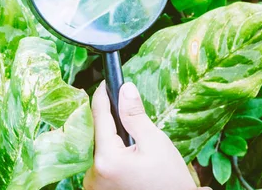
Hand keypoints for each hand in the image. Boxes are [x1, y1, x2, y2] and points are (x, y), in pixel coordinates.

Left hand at [84, 81, 210, 189]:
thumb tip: (125, 88)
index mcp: (106, 160)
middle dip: (107, 117)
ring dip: (108, 135)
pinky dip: (108, 149)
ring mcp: (93, 184)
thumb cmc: (168, 179)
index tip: (107, 82)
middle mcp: (92, 174)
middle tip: (122, 105)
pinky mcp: (97, 188)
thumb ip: (135, 115)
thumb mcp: (155, 141)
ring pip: (96, 146)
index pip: (98, 117)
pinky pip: (98, 161)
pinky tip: (122, 146)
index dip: (102, 96)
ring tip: (127, 130)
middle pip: (94, 133)